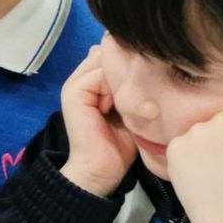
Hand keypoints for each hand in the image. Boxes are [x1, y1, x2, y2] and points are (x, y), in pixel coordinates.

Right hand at [59, 45, 137, 196]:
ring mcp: (75, 83)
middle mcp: (82, 78)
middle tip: (143, 89)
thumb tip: (144, 66)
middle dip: (127, 66)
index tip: (149, 79)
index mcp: (94, 81)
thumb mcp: (131, 109)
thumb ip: (132, 87)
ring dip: (122, 79)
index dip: (131, 61)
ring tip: (130, 102)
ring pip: (105, 61)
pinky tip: (120, 108)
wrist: (101, 169)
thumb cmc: (120, 144)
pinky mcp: (73, 92)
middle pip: (108, 53)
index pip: (113, 53)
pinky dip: (114, 88)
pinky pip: (99, 75)